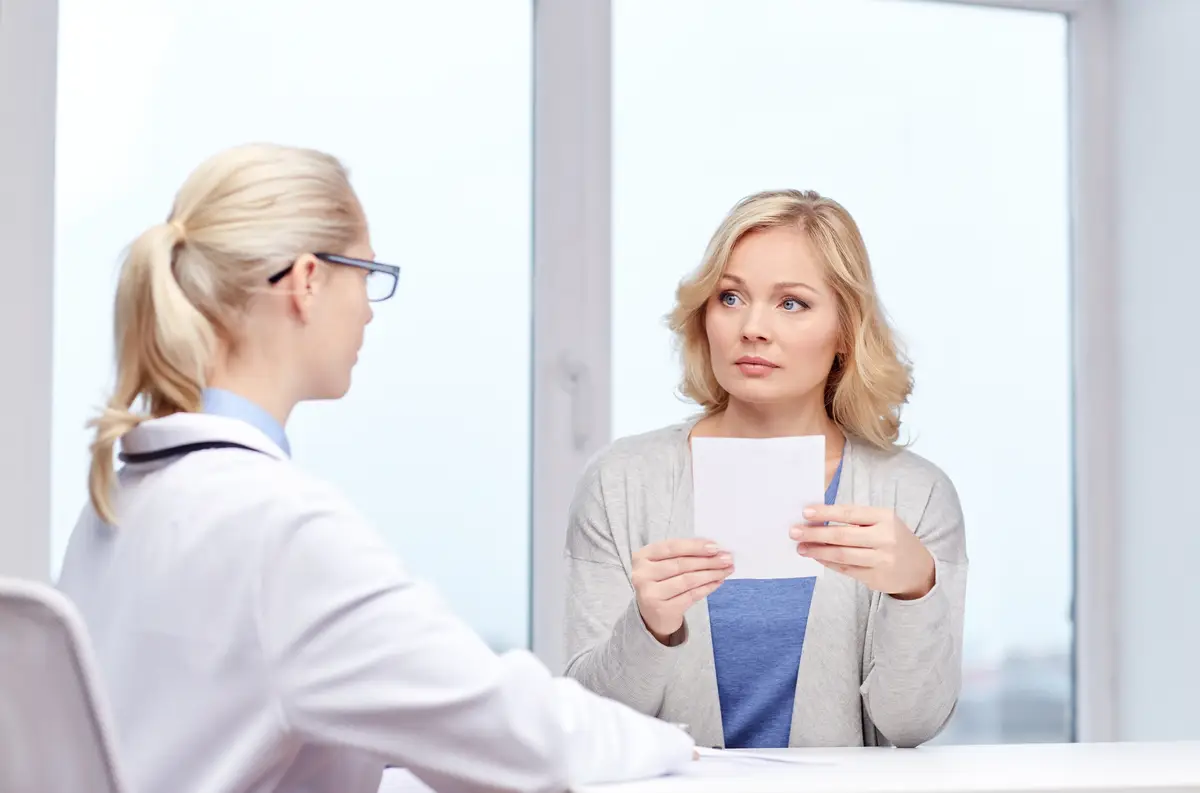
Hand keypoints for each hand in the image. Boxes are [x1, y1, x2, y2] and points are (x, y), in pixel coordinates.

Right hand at [631, 539, 733, 642]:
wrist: (652, 615)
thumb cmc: (662, 582)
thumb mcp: (664, 564)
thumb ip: (683, 554)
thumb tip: (715, 549)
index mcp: (642, 556)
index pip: (672, 547)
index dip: (695, 546)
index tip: (716, 547)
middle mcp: (642, 574)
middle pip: (681, 564)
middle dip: (708, 560)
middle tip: (727, 558)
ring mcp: (650, 593)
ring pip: (688, 580)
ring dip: (711, 573)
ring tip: (726, 570)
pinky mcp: (662, 609)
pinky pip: (691, 595)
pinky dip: (707, 587)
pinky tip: (718, 582)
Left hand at [790, 505, 934, 599]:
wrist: (920, 569)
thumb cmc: (893, 538)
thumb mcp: (883, 521)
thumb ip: (856, 519)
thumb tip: (818, 518)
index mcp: (885, 518)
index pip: (850, 513)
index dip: (826, 513)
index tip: (805, 512)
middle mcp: (885, 538)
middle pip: (842, 536)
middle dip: (815, 533)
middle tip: (794, 532)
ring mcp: (881, 560)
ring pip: (842, 555)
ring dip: (817, 551)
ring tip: (800, 547)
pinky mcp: (876, 578)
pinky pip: (846, 569)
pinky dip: (828, 563)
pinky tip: (816, 557)